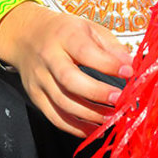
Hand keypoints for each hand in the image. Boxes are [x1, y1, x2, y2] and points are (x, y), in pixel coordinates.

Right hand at [0, 0, 133, 136]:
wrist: (26, 36)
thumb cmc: (65, 32)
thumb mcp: (88, 28)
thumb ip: (109, 46)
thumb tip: (131, 64)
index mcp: (64, 36)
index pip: (86, 51)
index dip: (108, 64)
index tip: (129, 72)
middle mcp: (49, 58)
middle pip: (69, 80)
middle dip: (96, 92)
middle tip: (119, 100)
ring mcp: (39, 80)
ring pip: (62, 102)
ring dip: (89, 114)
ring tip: (111, 118)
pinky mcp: (35, 97)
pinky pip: (54, 117)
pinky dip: (75, 127)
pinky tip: (93, 129)